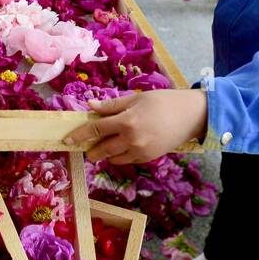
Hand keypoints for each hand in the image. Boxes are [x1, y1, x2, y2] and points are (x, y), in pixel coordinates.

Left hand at [63, 89, 208, 163]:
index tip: (67, 139)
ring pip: (114, 158)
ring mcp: (141, 151)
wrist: (191, 116)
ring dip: (105, 154)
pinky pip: (128, 160)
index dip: (79, 134)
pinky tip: (120, 149)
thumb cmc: (164, 101)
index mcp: (127, 121)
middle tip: (85, 148)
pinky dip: (121, 156)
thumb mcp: (136, 98)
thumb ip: (112, 105)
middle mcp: (132, 139)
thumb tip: (90, 105)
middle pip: (102, 149)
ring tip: (101, 149)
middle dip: (91, 149)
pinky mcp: (149, 158)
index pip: (96, 129)